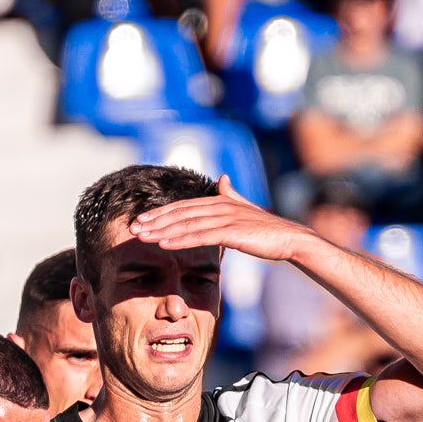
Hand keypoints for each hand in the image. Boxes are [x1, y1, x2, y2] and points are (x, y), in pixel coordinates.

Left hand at [122, 175, 312, 264]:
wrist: (290, 239)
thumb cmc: (267, 229)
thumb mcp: (245, 208)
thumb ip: (231, 194)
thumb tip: (222, 177)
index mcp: (220, 201)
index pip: (184, 207)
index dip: (160, 213)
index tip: (140, 221)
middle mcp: (220, 205)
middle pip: (180, 213)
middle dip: (154, 221)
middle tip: (132, 228)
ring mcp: (226, 218)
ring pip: (187, 223)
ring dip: (162, 230)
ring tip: (141, 237)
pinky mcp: (232, 231)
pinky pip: (201, 236)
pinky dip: (181, 239)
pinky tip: (164, 244)